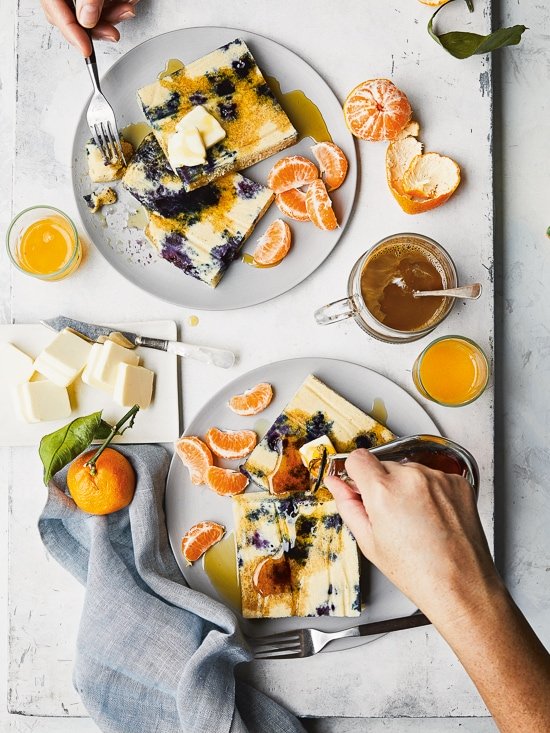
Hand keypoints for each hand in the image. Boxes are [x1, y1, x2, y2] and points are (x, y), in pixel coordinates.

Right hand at [41, 0, 138, 56]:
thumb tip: (86, 20)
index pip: (53, 9)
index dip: (70, 31)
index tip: (86, 50)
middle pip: (71, 16)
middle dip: (97, 28)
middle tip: (112, 34)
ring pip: (90, 14)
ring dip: (112, 17)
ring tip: (127, 10)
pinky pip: (103, 7)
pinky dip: (116, 10)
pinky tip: (126, 6)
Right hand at [325, 449, 501, 628]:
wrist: (460, 584)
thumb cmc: (417, 571)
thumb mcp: (369, 542)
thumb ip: (348, 505)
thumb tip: (335, 483)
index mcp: (383, 491)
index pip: (358, 458)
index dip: (357, 474)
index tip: (361, 488)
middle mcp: (411, 477)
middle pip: (385, 465)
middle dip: (384, 484)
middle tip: (393, 516)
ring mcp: (438, 477)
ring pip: (410, 471)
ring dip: (408, 487)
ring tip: (417, 521)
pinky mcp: (458, 482)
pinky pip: (434, 477)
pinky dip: (432, 492)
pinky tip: (434, 518)